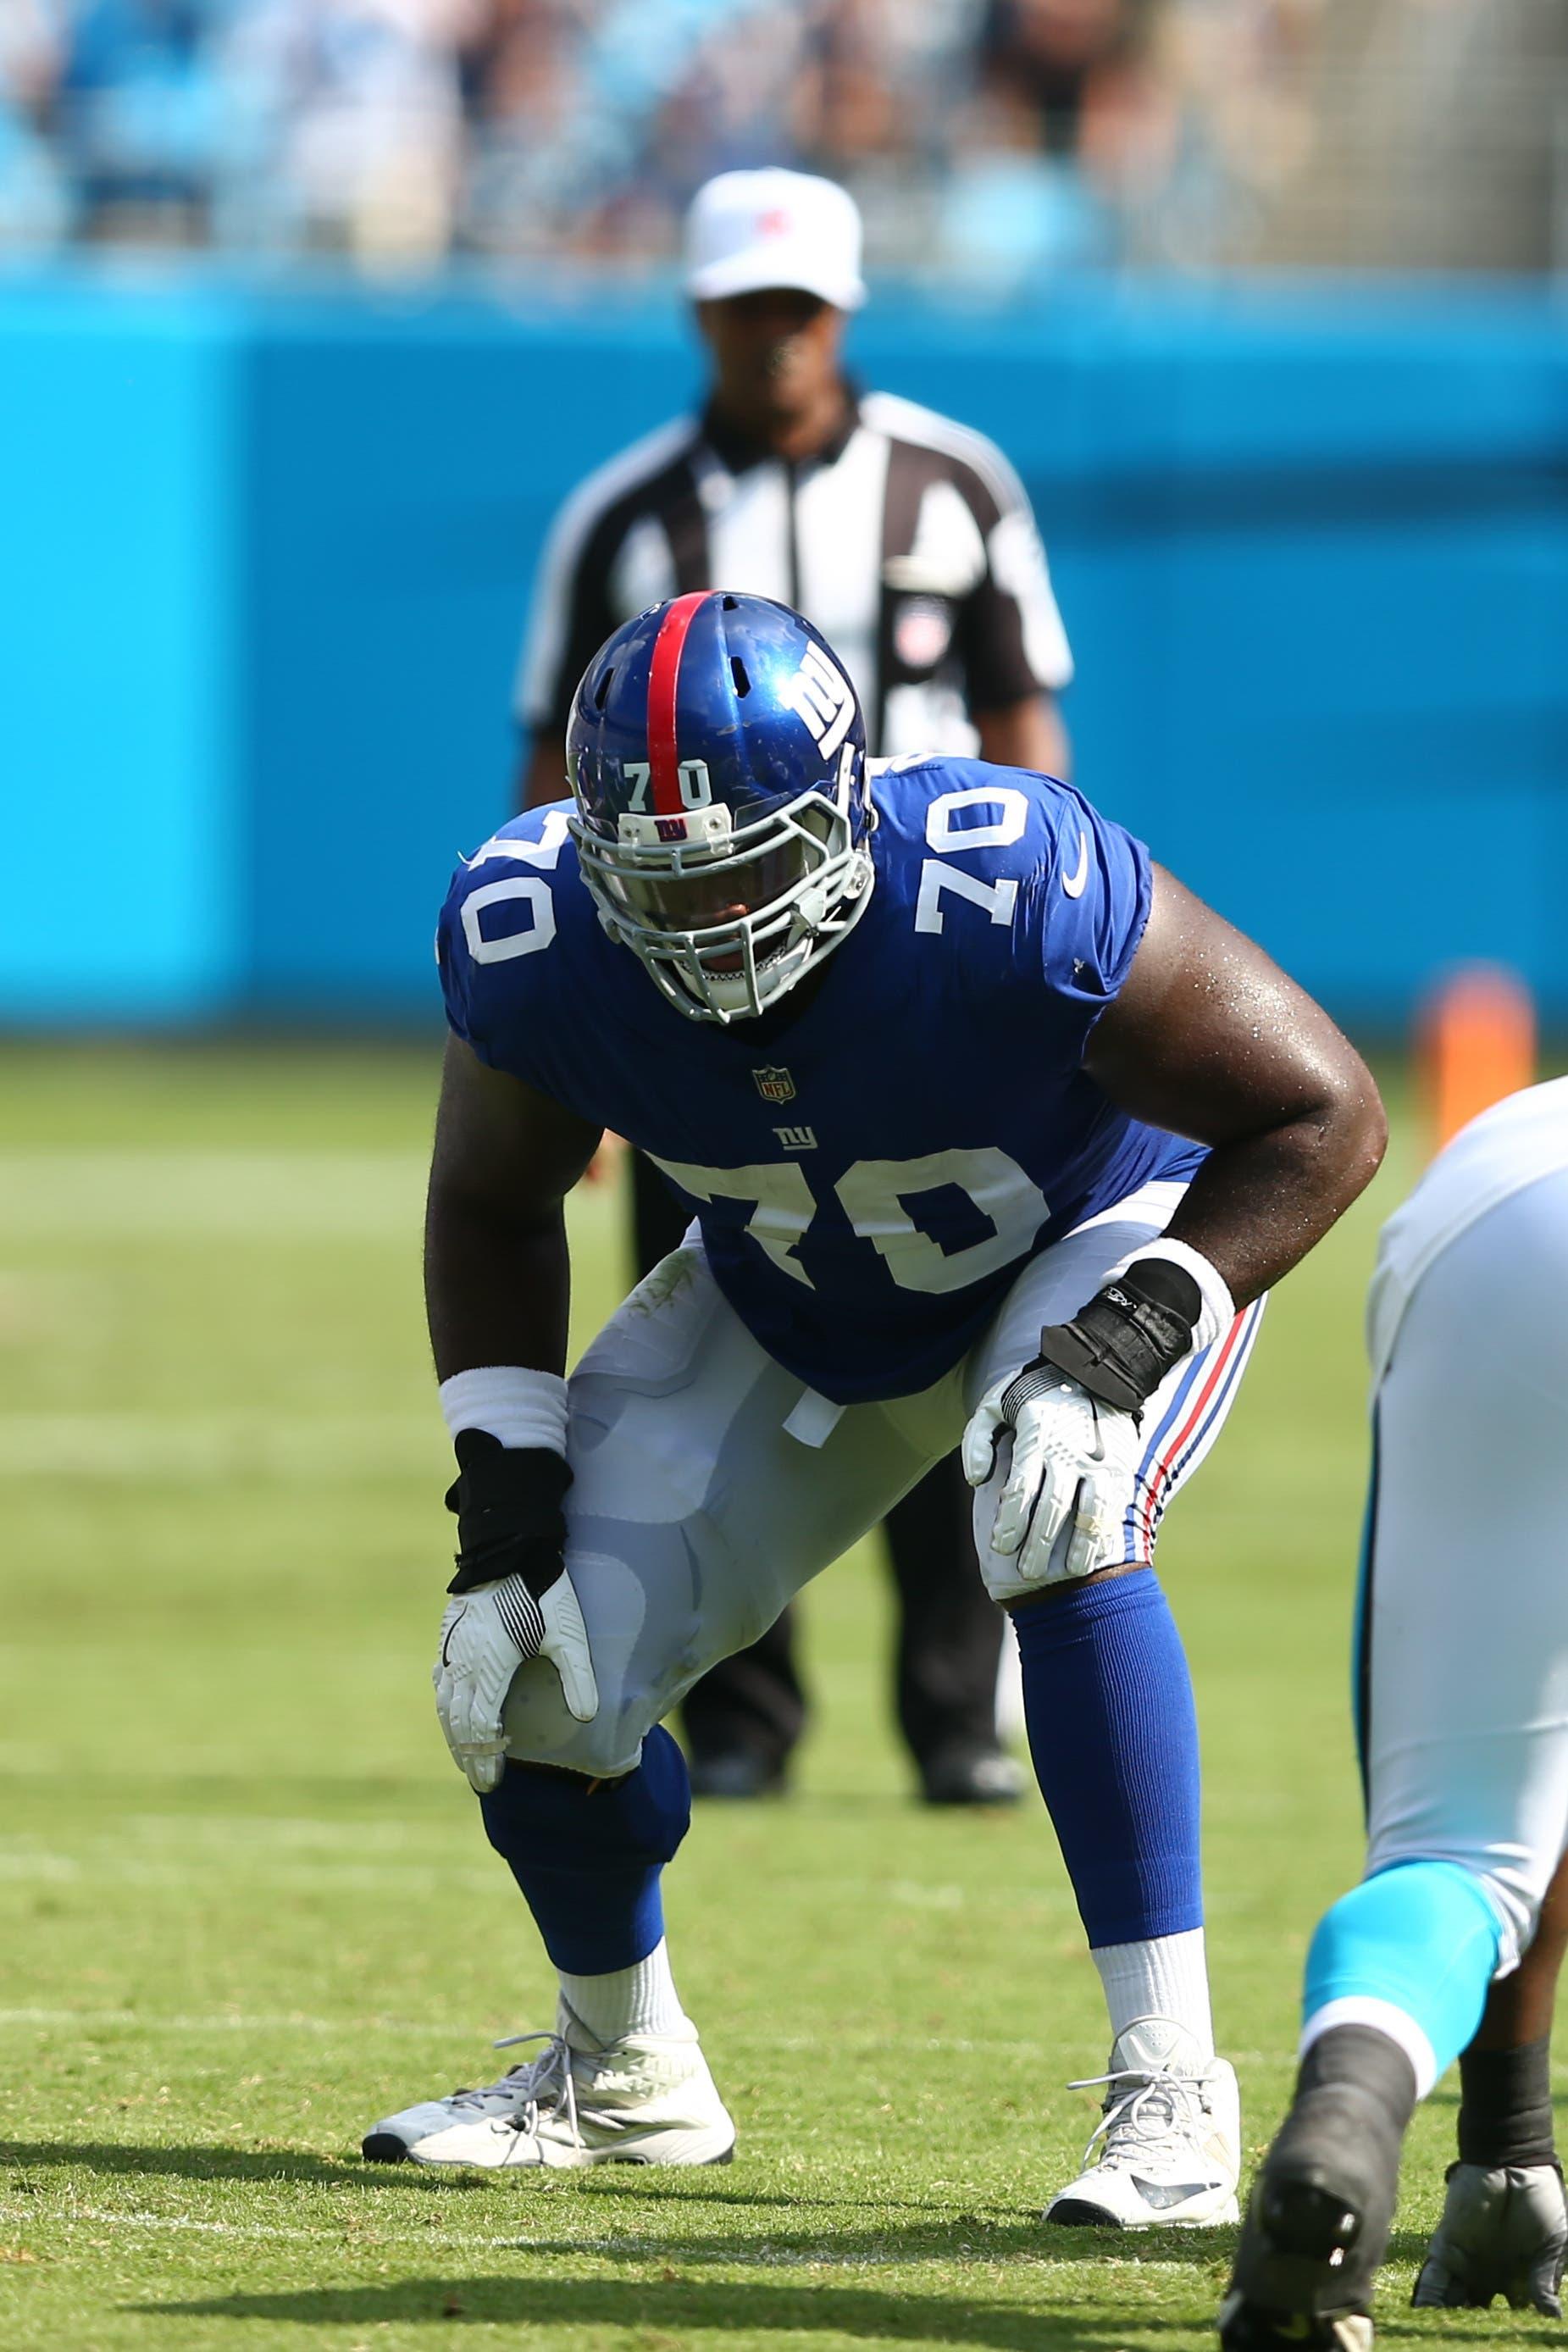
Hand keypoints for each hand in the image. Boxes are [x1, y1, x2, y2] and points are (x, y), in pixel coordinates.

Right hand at [434, 1569, 597, 1791]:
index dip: (486, 1757)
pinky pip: (440, 1677)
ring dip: (453, 1732)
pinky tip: (450, 1708)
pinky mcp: (449, 1632)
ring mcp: (451, 1647)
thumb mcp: (568, 1634)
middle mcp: (462, 1662)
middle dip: (468, 1754)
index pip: (481, 1727)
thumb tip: (587, 1717)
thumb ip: (577, 1677)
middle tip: (479, 1780)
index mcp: (489, 1668)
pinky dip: (445, 1702)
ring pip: (444, 1701)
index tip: (492, 1780)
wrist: (511, 1545)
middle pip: (457, 1721)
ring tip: (463, 1754)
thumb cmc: (543, 1591)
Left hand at [962, 1361, 1143, 1597]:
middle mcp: (1068, 1451)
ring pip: (1091, 1510)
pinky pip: (1114, 1505)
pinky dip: (1105, 1532)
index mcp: (1036, 1437)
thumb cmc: (1032, 1390)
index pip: (1022, 1488)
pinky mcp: (1119, 1466)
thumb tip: (976, 1480)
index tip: (1001, 1545)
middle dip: (1038, 1543)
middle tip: (1027, 1573)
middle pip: (1053, 1506)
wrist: (1093, 1366)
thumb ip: (977, 1440)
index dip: (1011, 1521)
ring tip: (1070, 1572)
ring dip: (1080, 1545)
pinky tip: (1096, 1552)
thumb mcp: (993, 1403)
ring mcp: (1098, 1460)